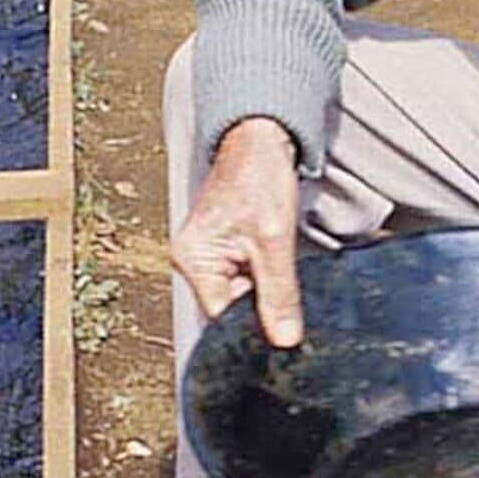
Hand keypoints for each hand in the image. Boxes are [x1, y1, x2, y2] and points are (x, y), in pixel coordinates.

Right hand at [173, 117, 308, 347]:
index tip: (283, 326)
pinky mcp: (225, 248)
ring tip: (277, 260)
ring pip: (242, 293)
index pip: (221, 316)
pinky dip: (265, 275)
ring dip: (265, 287)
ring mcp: (209, 254)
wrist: (262, 139)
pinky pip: (246, 277)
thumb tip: (283, 339)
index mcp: (193, 259)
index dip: (253, 324)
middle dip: (260, 304)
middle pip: (230, 306)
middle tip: (285, 287)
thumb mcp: (274, 241)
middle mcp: (194, 259)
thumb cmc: (259, 175)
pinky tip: (275, 259)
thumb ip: (278, 293)